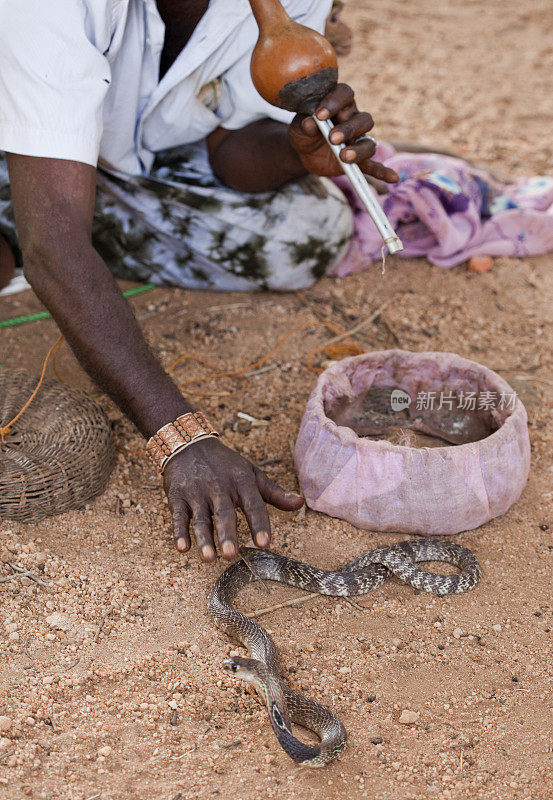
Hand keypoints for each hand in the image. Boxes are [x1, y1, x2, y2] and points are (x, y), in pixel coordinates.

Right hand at [163, 437, 303, 561]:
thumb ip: (275, 493)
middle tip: (232, 555)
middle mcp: (219, 487)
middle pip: (225, 513)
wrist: (189, 444)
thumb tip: (300, 503)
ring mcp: (197, 492)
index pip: (253, 505)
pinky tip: (182, 549)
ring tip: (209, 559)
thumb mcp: (252, 474)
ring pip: (201, 518)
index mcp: (241, 482)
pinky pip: (179, 516)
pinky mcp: (178, 497)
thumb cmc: (226, 465)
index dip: (259, 524)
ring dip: (204, 539)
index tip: (265, 543)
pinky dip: (179, 532)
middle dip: (228, 534)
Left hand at [288, 83, 398, 183]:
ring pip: (369, 142)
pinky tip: (393, 179)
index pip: (344, 94)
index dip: (334, 102)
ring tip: (344, 156)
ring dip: (359, 149)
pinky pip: (374, 165)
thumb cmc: (304, 132)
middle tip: (332, 138)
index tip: (320, 115)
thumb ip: (304, 124)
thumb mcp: (298, 127)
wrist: (304, 152)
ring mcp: (358, 140)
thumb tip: (310, 123)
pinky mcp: (358, 161)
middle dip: (349, 128)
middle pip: (362, 119)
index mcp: (339, 103)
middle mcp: (354, 119)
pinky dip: (383, 172)